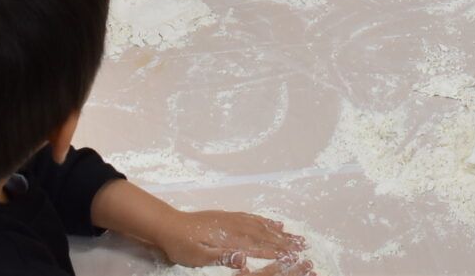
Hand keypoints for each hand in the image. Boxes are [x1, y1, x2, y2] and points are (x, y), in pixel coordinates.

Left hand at [152, 209, 308, 272]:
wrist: (170, 225)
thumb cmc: (183, 245)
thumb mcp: (198, 257)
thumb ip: (221, 257)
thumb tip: (243, 258)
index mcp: (231, 240)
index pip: (260, 247)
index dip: (278, 253)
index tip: (296, 256)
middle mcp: (236, 228)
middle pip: (266, 235)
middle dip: (286, 242)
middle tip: (304, 246)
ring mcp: (233, 220)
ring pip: (262, 226)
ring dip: (281, 232)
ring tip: (296, 236)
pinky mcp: (229, 217)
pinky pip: (253, 218)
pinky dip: (267, 221)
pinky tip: (275, 223)